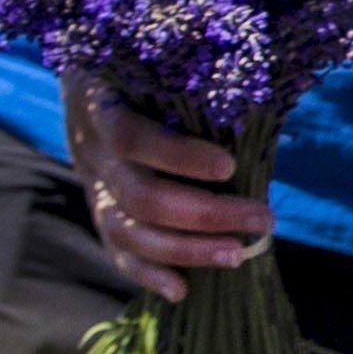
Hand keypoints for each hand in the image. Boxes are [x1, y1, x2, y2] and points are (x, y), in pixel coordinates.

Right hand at [62, 72, 271, 304]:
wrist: (89, 81)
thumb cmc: (143, 67)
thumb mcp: (155, 63)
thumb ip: (190, 84)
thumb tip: (254, 112)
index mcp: (100, 104)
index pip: (130, 136)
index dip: (178, 156)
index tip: (229, 167)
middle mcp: (90, 150)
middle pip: (141, 195)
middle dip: (206, 214)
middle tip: (263, 219)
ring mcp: (91, 186)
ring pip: (127, 231)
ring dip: (185, 250)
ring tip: (236, 254)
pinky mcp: (98, 211)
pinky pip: (116, 251)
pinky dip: (147, 274)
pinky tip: (182, 290)